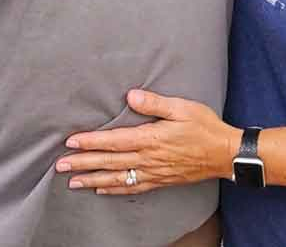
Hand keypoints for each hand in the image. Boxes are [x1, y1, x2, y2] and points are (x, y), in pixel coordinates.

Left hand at [56, 89, 240, 195]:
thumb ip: (155, 103)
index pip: (113, 141)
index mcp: (150, 139)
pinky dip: (114, 190)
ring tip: (73, 182)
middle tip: (60, 166)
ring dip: (92, 180)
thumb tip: (131, 96)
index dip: (91, 142)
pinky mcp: (160, 181)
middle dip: (83, 164)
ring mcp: (153, 172)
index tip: (71, 143)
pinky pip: (133, 188)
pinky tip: (101, 190)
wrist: (224, 154)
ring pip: (117, 178)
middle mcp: (148, 159)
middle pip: (109, 162)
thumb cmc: (205, 127)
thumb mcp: (182, 108)